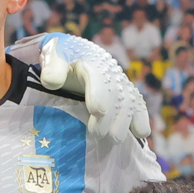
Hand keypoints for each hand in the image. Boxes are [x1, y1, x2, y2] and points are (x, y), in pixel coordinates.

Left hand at [31, 30, 153, 145]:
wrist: (74, 53)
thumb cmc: (61, 59)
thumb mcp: (52, 56)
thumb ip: (52, 67)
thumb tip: (51, 82)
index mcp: (90, 61)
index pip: (97, 77)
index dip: (98, 94)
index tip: (97, 111)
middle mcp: (109, 71)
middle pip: (115, 93)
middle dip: (110, 114)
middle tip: (98, 134)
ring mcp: (119, 82)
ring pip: (128, 100)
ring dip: (124, 120)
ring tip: (115, 139)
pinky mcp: (125, 93)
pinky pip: (137, 104)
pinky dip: (141, 117)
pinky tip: (142, 133)